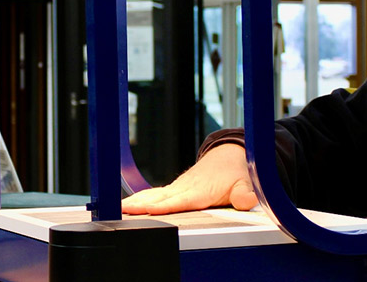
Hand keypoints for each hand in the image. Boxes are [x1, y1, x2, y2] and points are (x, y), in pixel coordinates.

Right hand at [121, 144, 258, 214]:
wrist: (228, 154)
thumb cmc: (236, 171)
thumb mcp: (246, 182)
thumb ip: (244, 194)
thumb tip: (248, 200)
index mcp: (201, 191)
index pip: (180, 201)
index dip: (165, 206)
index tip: (149, 210)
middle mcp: (186, 189)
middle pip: (160, 199)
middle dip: (142, 205)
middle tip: (123, 211)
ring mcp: (178, 188)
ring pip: (153, 195)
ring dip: (136, 202)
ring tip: (119, 209)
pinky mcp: (175, 188)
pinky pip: (154, 194)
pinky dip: (140, 199)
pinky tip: (127, 206)